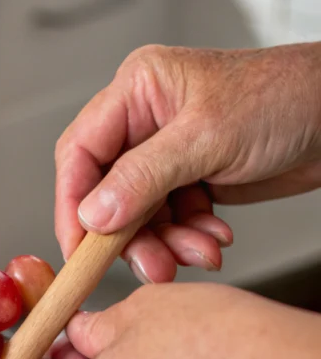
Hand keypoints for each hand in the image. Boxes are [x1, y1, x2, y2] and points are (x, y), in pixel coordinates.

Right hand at [56, 43, 320, 283]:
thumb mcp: (207, 138)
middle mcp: (146, 122)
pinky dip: (189, 239)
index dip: (72, 205)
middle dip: (130, 236)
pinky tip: (214, 240)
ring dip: (166, 243)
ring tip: (197, 254)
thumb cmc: (286, 98)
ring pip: (140, 216)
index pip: (80, 153)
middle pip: (107, 194)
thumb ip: (144, 178)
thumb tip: (93, 215)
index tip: (80, 248)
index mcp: (138, 91)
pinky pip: (171, 222)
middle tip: (151, 266)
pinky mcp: (192, 179)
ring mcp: (169, 153)